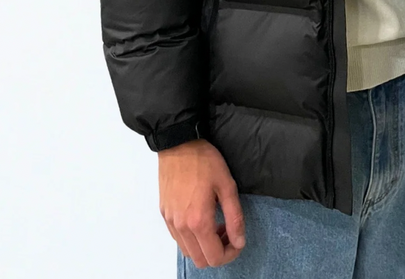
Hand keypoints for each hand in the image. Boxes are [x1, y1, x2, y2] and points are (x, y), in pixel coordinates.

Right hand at [158, 139, 245, 268]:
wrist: (178, 144)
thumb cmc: (204, 161)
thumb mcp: (227, 185)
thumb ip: (235, 217)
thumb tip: (239, 241)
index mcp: (198, 221)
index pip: (215, 257)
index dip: (231, 253)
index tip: (237, 240)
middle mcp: (181, 227)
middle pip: (201, 260)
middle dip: (218, 252)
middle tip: (227, 231)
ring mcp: (170, 222)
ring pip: (188, 252)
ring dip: (204, 246)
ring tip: (215, 224)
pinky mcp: (164, 214)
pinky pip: (178, 238)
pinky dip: (191, 238)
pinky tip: (200, 218)